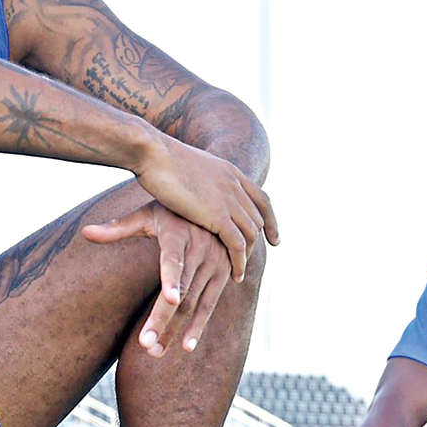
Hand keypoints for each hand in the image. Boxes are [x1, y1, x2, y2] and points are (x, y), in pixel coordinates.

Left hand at [82, 203, 233, 355]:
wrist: (217, 204)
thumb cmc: (173, 211)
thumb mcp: (147, 213)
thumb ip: (118, 227)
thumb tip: (84, 232)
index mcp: (179, 234)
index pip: (174, 259)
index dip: (172, 279)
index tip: (171, 299)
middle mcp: (201, 250)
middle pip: (181, 292)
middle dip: (163, 320)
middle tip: (144, 344)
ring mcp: (215, 264)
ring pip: (193, 304)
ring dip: (175, 330)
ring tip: (154, 351)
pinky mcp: (224, 274)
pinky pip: (209, 305)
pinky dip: (198, 327)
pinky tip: (185, 347)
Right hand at [133, 135, 277, 282]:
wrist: (153, 152)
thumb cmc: (158, 158)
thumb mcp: (188, 165)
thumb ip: (197, 176)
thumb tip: (190, 181)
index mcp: (230, 172)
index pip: (261, 199)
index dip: (269, 219)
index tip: (272, 236)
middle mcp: (235, 185)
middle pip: (258, 218)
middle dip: (259, 241)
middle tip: (249, 259)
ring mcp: (228, 199)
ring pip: (251, 233)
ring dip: (248, 256)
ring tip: (239, 273)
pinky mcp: (217, 215)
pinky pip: (237, 244)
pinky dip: (239, 261)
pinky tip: (234, 274)